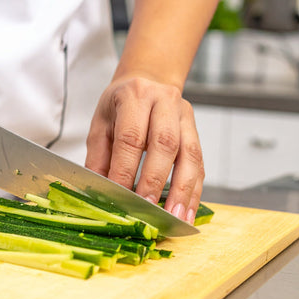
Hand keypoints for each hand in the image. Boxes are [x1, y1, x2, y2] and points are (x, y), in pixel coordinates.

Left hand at [85, 76, 203, 223]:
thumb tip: (99, 194)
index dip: (125, 169)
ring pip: (190, 155)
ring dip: (183, 191)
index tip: (120, 197)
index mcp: (135, 96)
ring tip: (175, 218)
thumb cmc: (119, 106)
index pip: (131, 137)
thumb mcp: (100, 125)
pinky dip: (194, 191)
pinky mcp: (196, 131)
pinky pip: (200, 163)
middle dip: (156, 181)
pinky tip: (187, 211)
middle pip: (165, 144)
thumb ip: (98, 158)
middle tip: (147, 209)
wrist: (147, 80)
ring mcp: (184, 116)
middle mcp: (164, 102)